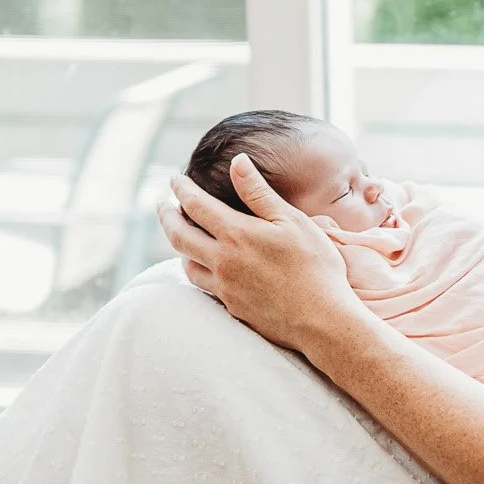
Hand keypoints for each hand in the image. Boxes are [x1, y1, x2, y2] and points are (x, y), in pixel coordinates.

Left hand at [158, 156, 362, 351]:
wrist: (322, 321)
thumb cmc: (315, 267)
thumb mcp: (291, 221)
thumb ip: (259, 192)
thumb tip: (237, 162)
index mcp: (236, 235)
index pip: (195, 205)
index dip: (181, 189)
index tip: (175, 179)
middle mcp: (222, 261)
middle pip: (178, 235)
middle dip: (166, 217)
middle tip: (162, 205)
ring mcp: (224, 287)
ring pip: (187, 264)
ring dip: (180, 247)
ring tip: (183, 236)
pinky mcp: (232, 307)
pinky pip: (203, 286)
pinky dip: (196, 270)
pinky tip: (205, 269)